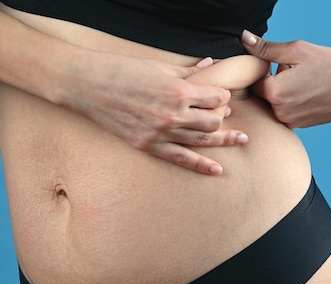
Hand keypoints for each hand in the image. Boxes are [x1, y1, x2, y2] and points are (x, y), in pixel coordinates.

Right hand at [60, 53, 245, 174]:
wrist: (87, 85)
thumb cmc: (123, 70)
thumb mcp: (159, 66)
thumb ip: (188, 71)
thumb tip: (210, 65)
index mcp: (178, 91)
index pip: (215, 98)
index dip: (223, 96)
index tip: (222, 96)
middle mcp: (173, 114)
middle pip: (212, 122)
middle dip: (223, 117)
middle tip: (229, 116)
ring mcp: (161, 132)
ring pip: (201, 140)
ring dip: (224, 140)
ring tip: (241, 140)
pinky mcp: (148, 145)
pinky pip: (180, 158)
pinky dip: (201, 165)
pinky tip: (216, 170)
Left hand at [241, 30, 330, 127]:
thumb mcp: (298, 50)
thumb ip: (266, 48)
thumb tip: (244, 39)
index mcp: (276, 93)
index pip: (251, 80)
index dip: (262, 67)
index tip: (278, 61)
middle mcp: (280, 113)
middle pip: (262, 93)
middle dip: (272, 79)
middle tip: (294, 69)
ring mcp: (292, 122)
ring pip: (275, 103)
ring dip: (283, 91)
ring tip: (306, 80)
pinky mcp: (302, 126)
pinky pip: (287, 111)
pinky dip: (293, 101)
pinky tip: (312, 91)